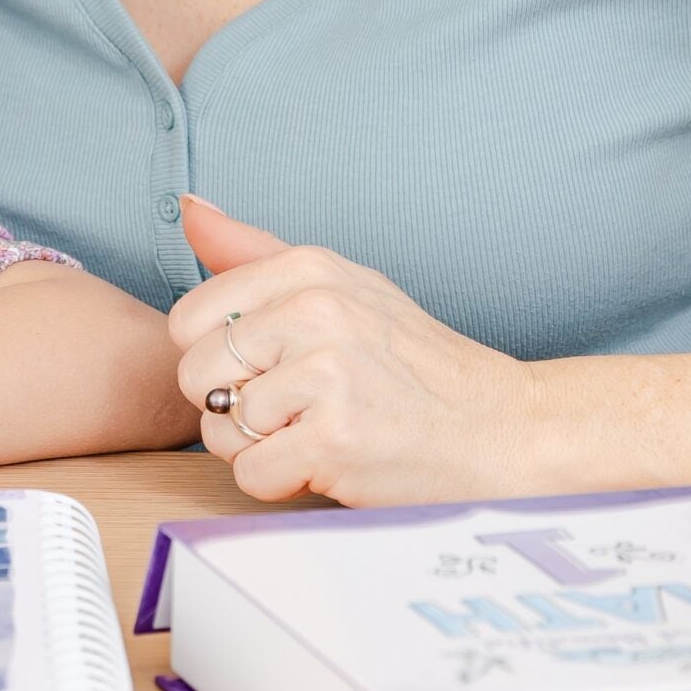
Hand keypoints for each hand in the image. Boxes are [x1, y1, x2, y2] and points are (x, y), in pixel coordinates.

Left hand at [168, 198, 544, 506]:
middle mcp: (315, 312)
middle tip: (294, 408)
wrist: (502, 428)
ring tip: (315, 432)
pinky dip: (280, 482)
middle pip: (195, 375)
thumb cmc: (414, 363)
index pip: (187, 319)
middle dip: (231, 405)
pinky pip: (250, 473)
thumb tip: (189, 209)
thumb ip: (256, 252)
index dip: (216, 356)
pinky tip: (324, 462)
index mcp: (309, 269)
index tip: (268, 366)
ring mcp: (326, 376)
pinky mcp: (334, 440)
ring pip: (219, 429)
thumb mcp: (342, 285)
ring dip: (258, 447)